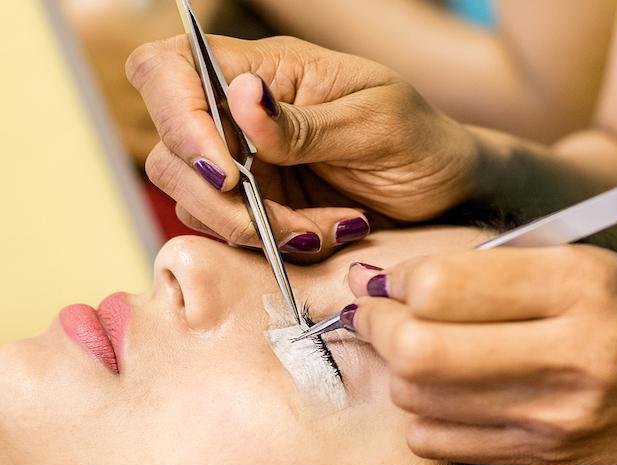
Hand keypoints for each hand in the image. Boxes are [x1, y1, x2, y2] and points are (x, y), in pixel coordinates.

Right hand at [126, 35, 475, 261]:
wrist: (446, 188)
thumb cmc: (421, 139)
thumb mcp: (376, 124)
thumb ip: (304, 122)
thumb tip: (241, 97)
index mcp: (265, 69)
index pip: (170, 69)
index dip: (176, 119)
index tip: (225, 172)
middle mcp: (239, 113)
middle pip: (169, 150)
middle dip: (220, 202)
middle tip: (282, 222)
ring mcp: (242, 161)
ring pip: (193, 200)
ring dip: (252, 229)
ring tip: (320, 229)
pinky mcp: (253, 204)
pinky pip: (228, 232)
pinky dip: (270, 244)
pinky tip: (319, 234)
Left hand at [342, 246, 616, 464]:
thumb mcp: (591, 264)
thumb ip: (500, 267)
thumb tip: (396, 277)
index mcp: (581, 284)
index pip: (445, 286)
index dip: (399, 280)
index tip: (393, 278)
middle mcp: (569, 352)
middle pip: (420, 350)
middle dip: (377, 326)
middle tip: (373, 313)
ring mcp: (555, 413)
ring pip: (419, 399)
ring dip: (394, 371)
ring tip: (408, 350)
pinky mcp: (544, 456)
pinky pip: (439, 442)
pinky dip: (419, 415)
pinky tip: (437, 393)